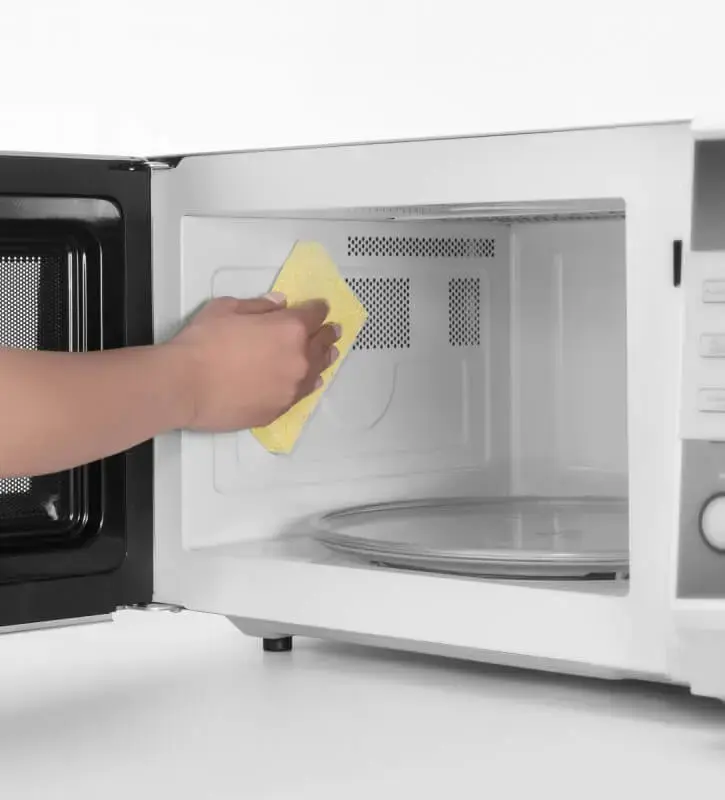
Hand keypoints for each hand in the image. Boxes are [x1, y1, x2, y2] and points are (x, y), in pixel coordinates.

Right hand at [166, 294, 339, 431]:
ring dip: (324, 359)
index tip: (320, 308)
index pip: (314, 315)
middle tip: (333, 331)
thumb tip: (279, 303)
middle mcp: (299, 358)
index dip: (318, 309)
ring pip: (318, 370)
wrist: (186, 386)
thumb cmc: (203, 342)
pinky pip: (303, 393)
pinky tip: (312, 381)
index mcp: (290, 328)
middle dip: (327, 334)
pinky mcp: (280, 408)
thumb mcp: (227, 308)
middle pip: (322, 344)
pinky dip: (309, 383)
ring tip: (330, 354)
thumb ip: (259, 305)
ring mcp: (292, 387)